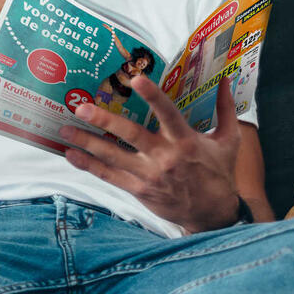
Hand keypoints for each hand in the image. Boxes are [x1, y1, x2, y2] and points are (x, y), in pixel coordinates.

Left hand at [59, 77, 241, 232]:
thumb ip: (226, 109)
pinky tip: (70, 155)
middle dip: (105, 121)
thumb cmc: (219, 173)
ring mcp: (149, 175)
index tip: (136, 79)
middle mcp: (164, 157)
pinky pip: (109, 176)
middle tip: (81, 108)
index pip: (167, 113)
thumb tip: (226, 79)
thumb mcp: (229, 140)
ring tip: (64, 130)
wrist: (213, 214)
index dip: (152, 97)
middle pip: (131, 135)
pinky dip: (88, 166)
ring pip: (113, 157)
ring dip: (87, 143)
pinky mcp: (138, 189)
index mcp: (186, 140)